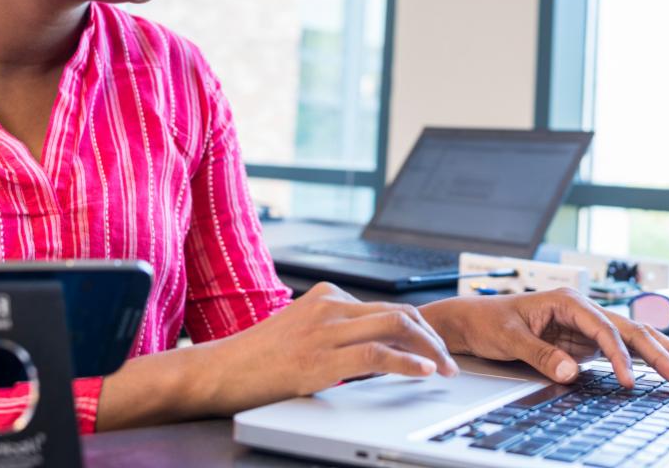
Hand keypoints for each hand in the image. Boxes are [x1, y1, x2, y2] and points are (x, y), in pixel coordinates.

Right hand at [196, 282, 458, 414]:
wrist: (219, 372)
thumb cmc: (256, 360)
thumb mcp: (301, 334)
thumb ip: (335, 333)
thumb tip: (376, 351)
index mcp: (326, 295)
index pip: (386, 306)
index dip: (419, 328)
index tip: (435, 348)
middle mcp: (330, 305)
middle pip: (399, 311)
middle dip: (432, 336)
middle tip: (450, 360)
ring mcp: (326, 329)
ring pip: (395, 325)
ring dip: (429, 349)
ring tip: (445, 369)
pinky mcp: (321, 358)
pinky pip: (376, 354)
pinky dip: (407, 362)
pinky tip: (424, 372)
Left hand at [421, 288, 668, 387]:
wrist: (473, 320)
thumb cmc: (489, 321)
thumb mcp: (510, 338)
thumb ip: (541, 355)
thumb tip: (573, 372)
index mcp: (568, 300)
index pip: (606, 328)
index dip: (621, 355)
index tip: (631, 381)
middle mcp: (582, 309)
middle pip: (630, 329)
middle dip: (662, 352)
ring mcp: (585, 325)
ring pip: (633, 337)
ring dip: (663, 352)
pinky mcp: (583, 341)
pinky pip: (620, 350)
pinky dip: (644, 359)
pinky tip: (665, 367)